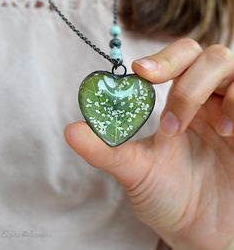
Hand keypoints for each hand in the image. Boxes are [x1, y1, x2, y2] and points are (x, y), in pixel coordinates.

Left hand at [64, 38, 233, 249]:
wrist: (201, 232)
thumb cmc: (168, 196)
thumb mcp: (136, 171)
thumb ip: (106, 150)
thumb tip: (70, 131)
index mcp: (180, 101)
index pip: (177, 58)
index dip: (162, 59)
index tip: (140, 72)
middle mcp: (208, 99)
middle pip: (207, 55)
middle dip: (186, 79)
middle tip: (170, 120)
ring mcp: (232, 110)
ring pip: (229, 65)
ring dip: (208, 92)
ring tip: (207, 131)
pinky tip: (228, 133)